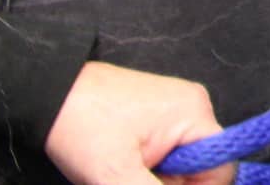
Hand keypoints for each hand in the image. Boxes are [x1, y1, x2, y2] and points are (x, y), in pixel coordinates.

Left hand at [42, 62, 234, 184]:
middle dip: (167, 184)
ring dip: (153, 177)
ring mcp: (174, 106)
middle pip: (198, 167)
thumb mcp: (116, 175)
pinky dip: (146, 166)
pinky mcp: (156, 111)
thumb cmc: (83, 128)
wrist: (47, 93)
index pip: (221, 169)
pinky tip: (119, 163)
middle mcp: (193, 106)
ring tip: (119, 173)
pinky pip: (166, 150)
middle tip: (127, 182)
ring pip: (179, 162)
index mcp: (195, 114)